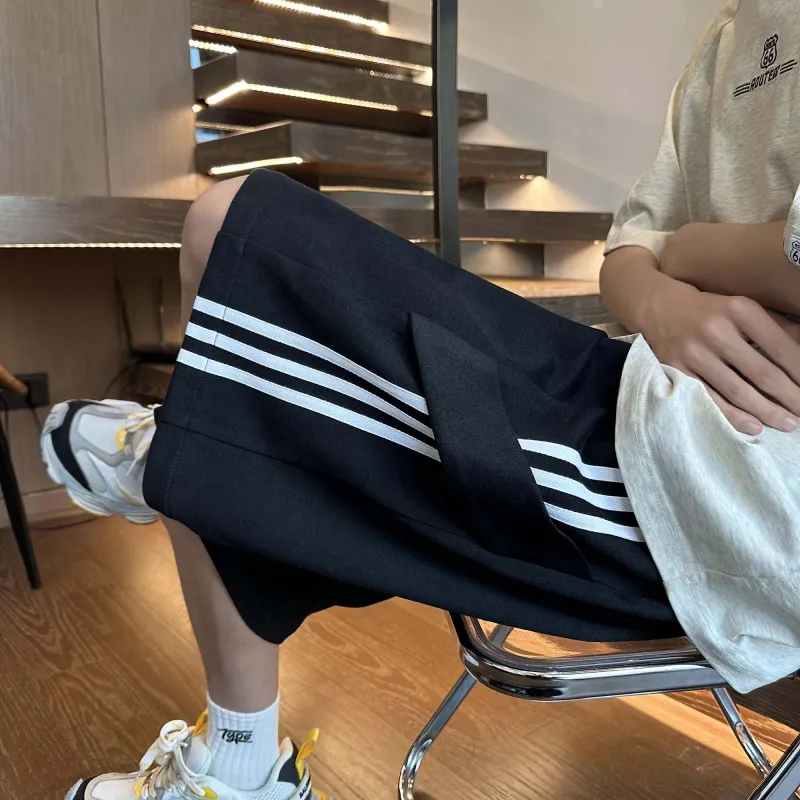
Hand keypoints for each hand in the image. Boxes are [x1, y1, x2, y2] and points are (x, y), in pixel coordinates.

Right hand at [641, 282, 799, 433]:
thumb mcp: (741, 308)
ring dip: (768, 411)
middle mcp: (716, 331)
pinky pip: (710, 399)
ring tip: (788, 423)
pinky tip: (755, 426)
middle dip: (790, 397)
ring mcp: (694, 353)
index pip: (780, 347)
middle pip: (763, 373)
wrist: (659, 308)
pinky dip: (734, 416)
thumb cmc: (710, 311)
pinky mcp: (677, 370)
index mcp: (739, 310)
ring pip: (738, 391)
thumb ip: (773, 328)